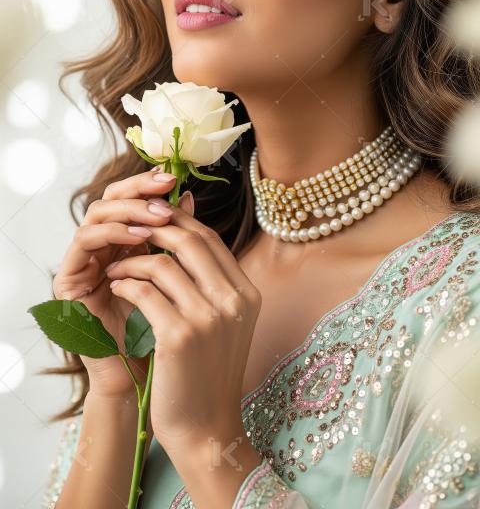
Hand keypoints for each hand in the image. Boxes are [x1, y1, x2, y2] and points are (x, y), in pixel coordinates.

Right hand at [52, 167, 182, 397]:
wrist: (151, 382)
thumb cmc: (167, 331)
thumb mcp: (179, 277)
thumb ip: (179, 241)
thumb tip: (190, 198)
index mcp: (124, 244)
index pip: (130, 200)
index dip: (150, 185)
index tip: (177, 180)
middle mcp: (100, 249)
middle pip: (110, 199)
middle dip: (139, 189)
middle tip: (165, 188)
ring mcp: (82, 263)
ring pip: (97, 213)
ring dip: (130, 210)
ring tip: (159, 216)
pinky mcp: (68, 280)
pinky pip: (84, 241)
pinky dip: (113, 233)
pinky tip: (141, 238)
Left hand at [104, 202, 261, 452]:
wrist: (206, 429)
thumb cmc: (207, 373)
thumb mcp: (223, 323)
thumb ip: (210, 281)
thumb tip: (186, 234)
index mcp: (246, 294)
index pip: (211, 238)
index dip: (179, 222)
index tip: (152, 220)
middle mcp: (232, 301)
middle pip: (190, 241)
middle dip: (154, 230)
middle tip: (129, 233)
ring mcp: (208, 318)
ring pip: (162, 264)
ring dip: (132, 261)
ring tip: (116, 267)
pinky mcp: (179, 336)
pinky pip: (144, 292)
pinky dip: (126, 284)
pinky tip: (117, 289)